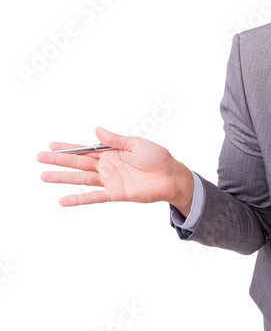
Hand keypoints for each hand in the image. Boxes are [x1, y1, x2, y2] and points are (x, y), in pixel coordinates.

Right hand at [37, 126, 194, 214]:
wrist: (171, 177)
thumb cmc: (157, 158)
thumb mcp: (136, 144)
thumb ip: (115, 140)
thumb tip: (97, 130)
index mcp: (111, 152)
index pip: (85, 149)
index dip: (68, 148)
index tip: (51, 145)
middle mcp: (107, 167)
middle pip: (78, 163)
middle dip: (58, 160)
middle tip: (39, 158)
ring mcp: (109, 180)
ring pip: (81, 179)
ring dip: (63, 178)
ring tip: (44, 176)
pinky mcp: (115, 193)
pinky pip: (93, 197)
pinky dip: (78, 199)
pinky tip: (63, 200)